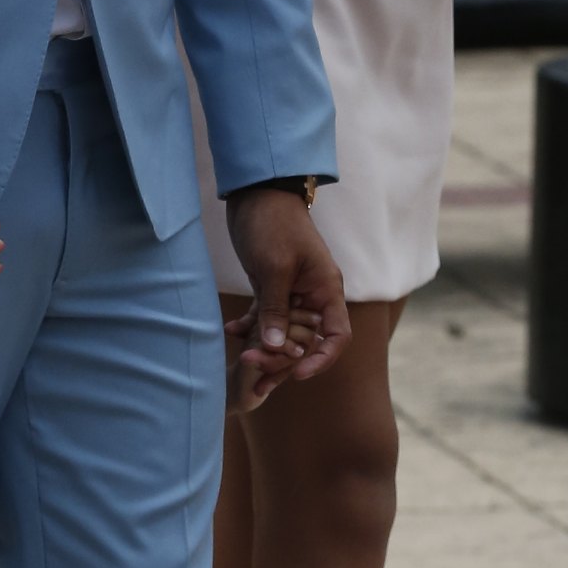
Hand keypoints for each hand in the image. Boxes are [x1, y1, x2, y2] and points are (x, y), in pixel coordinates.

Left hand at [222, 187, 349, 407]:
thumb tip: (277, 348)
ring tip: (243, 363)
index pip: (336, 336)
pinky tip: (231, 333)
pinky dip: (250, 327)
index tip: (299, 374)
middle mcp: (313, 295)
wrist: (256, 193)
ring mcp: (292, 293)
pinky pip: (265, 318)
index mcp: (325, 290)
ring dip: (265, 350)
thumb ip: (276, 309)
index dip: (321, 358)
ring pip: (283, 334)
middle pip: (306, 341)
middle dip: (282, 359)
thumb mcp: (274, 268)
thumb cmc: (272, 224)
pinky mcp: (271, 288)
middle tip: (253, 367)